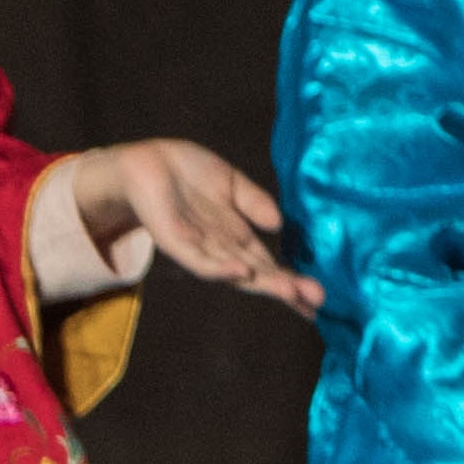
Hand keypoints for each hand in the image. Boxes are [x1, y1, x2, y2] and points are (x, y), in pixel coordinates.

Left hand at [73, 140, 322, 315]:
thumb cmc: (187, 173)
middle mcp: (220, 248)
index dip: (291, 280)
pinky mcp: (174, 240)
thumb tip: (279, 224)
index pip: (268, 264)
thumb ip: (254, 202)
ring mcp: (198, 247)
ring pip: (234, 271)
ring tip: (290, 292)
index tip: (318, 298)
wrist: (145, 161)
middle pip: (257, 273)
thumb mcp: (231, 183)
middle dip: (285, 287)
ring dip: (262, 283)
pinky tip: (242, 271)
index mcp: (235, 236)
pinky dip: (220, 268)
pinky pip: (198, 259)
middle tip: (317, 301)